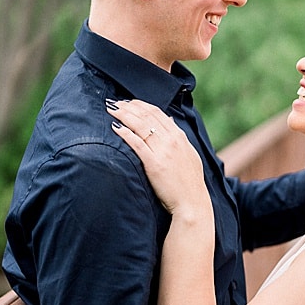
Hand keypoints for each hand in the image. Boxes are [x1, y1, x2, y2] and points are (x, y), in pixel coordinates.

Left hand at [108, 99, 204, 213]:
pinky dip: (125, 133)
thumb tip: (169, 121)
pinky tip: (115, 127)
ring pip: (140, 126)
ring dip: (124, 115)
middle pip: (147, 116)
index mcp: (179, 137)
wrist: (192, 202)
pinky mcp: (154, 164)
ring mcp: (163, 151)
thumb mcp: (188, 154)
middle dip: (129, 106)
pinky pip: (137, 144)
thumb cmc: (189, 182)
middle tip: (114, 102)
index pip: (157, 113)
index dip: (140, 105)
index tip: (128, 102)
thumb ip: (178, 138)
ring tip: (111, 109)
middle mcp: (172, 140)